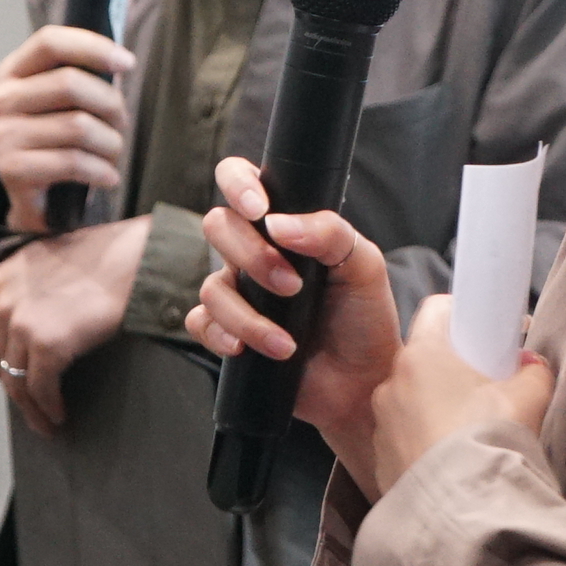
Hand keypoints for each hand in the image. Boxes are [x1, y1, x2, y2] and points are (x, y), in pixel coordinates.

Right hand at [0, 24, 134, 232]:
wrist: (40, 200)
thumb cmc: (61, 142)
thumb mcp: (70, 104)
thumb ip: (88, 78)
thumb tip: (120, 61)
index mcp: (12, 73)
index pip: (50, 42)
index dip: (92, 47)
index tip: (127, 63)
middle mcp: (0, 100)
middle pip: (70, 83)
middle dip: (110, 105)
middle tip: (122, 125)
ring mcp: (2, 135)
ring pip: (78, 126)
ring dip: (110, 143)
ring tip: (111, 154)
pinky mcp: (11, 169)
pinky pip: (73, 161)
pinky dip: (101, 171)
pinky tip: (107, 177)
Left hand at [0, 215, 150, 434]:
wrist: (137, 259)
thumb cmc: (100, 257)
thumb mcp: (40, 256)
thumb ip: (11, 281)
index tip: (12, 368)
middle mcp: (2, 302)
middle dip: (15, 383)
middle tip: (33, 398)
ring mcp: (23, 324)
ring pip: (14, 382)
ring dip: (30, 408)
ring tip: (45, 421)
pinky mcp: (48, 344)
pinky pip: (40, 389)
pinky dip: (48, 408)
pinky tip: (59, 414)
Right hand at [188, 156, 401, 474]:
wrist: (362, 384)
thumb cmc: (365, 319)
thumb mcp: (363, 266)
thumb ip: (330, 233)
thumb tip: (278, 224)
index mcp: (286, 225)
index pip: (243, 181)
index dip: (238, 183)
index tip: (259, 209)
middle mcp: (256, 252)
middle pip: (218, 226)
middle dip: (251, 256)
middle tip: (291, 285)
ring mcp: (240, 292)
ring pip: (210, 284)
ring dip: (248, 314)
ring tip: (285, 341)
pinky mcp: (228, 331)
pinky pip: (200, 323)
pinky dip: (223, 335)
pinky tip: (247, 348)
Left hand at [363, 298, 554, 501]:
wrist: (463, 514)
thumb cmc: (489, 442)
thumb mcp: (528, 398)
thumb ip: (533, 372)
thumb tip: (530, 368)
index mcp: (421, 355)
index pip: (438, 309)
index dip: (466, 316)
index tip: (488, 337)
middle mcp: (391, 384)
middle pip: (425, 359)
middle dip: (454, 369)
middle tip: (487, 389)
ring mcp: (382, 425)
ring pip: (412, 400)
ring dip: (437, 408)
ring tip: (470, 433)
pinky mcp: (381, 461)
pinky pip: (405, 438)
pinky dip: (425, 442)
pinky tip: (453, 462)